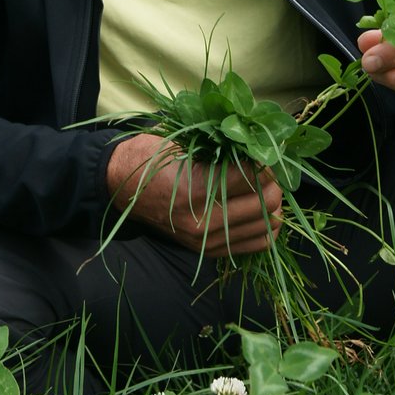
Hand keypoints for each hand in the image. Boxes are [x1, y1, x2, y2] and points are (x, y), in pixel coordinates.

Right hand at [106, 133, 282, 255]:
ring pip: (267, 225)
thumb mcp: (183, 143)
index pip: (252, 175)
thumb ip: (222, 147)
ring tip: (262, 188)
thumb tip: (260, 146)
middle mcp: (203, 221)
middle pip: (266, 201)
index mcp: (195, 189)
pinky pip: (257, 243)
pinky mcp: (210, 250)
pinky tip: (261, 210)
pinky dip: (267, 226)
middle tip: (263, 167)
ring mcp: (207, 240)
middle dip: (271, 180)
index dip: (261, 159)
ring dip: (272, 203)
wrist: (122, 187)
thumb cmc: (151, 158)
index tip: (257, 150)